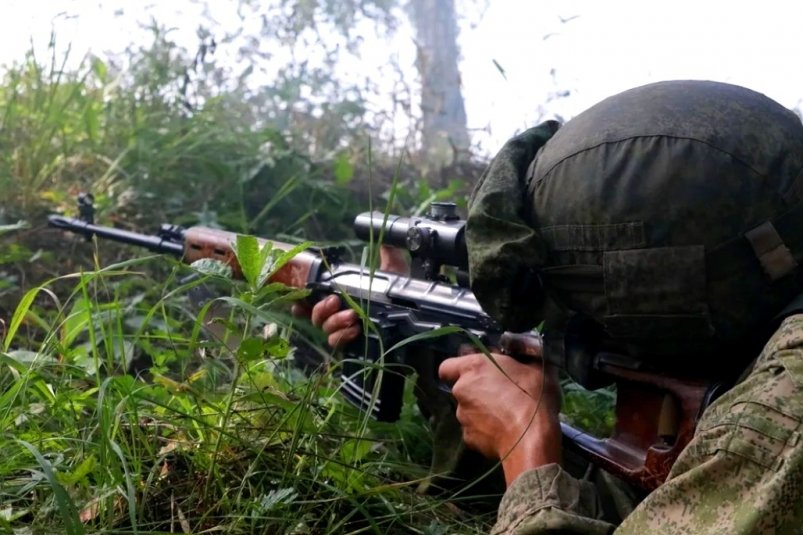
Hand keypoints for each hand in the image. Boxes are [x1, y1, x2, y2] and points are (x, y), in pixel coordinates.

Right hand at [291, 245, 408, 347]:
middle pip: (315, 315)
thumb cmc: (402, 293)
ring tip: (352, 316)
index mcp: (343, 295)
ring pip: (325, 328)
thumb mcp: (395, 269)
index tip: (299, 299)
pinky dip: (342, 336)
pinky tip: (355, 330)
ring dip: (334, 321)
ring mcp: (345, 329)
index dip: (302, 301)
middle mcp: (340, 313)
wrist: (417, 316)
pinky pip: (337, 342)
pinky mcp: (353, 344)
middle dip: (321, 309)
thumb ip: (387, 252)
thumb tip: (383, 232)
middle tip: (335, 301)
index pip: (312, 300)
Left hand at [438, 352, 561, 485]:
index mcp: (473, 367)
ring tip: (504, 415)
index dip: (458, 369)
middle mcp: (461, 390)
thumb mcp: (535, 367)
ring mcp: (462, 416)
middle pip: (461, 388)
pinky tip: (503, 431)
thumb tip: (519, 352)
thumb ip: (519, 357)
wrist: (531, 438)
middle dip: (476, 390)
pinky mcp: (468, 438)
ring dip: (481, 410)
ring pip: (468, 410)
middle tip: (499, 393)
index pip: (447, 366)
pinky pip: (475, 430)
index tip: (475, 372)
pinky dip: (485, 430)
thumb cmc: (533, 396)